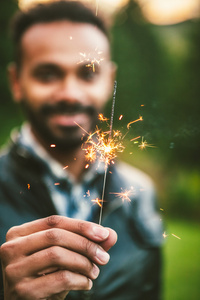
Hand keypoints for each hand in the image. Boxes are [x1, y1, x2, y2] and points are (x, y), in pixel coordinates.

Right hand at [0, 215, 116, 299]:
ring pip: (57, 255)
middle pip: (55, 236)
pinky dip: (79, 280)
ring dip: (83, 263)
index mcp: (19, 234)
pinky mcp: (22, 290)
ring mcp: (14, 269)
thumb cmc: (46, 277)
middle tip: (104, 256)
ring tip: (95, 271)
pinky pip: (59, 278)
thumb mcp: (63, 256)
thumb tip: (111, 234)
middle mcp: (11, 248)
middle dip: (85, 244)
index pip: (54, 221)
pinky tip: (86, 284)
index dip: (81, 225)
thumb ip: (85, 243)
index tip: (104, 234)